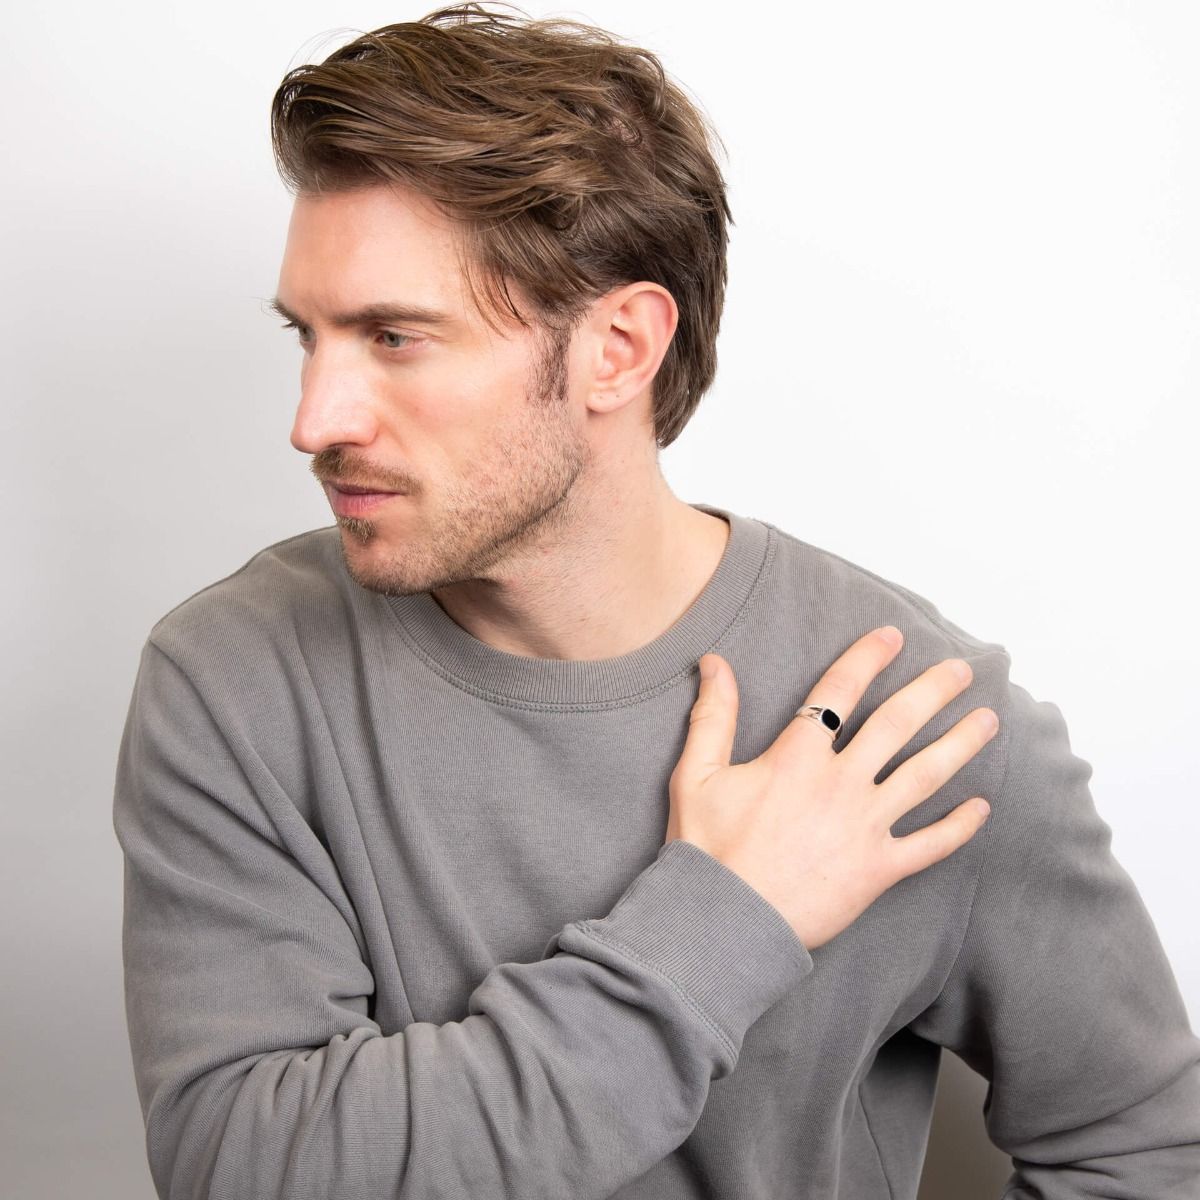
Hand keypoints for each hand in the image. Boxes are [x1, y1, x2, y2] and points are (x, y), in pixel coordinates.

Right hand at [665, 626, 998, 949]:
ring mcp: (865, 827)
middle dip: (933, 692)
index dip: (866, 659)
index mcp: (797, 758)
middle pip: (897, 724)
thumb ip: (713, 716)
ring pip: (925, 776)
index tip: (891, 637)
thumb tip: (715, 662)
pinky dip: (959, 827)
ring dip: (960, 744)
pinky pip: (930, 845)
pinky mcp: (878, 870)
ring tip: (988, 721)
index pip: (839, 692)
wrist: (726, 922)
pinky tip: (982, 807)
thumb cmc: (707, 851)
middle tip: (961, 671)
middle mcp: (840, 784)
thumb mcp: (696, 775)